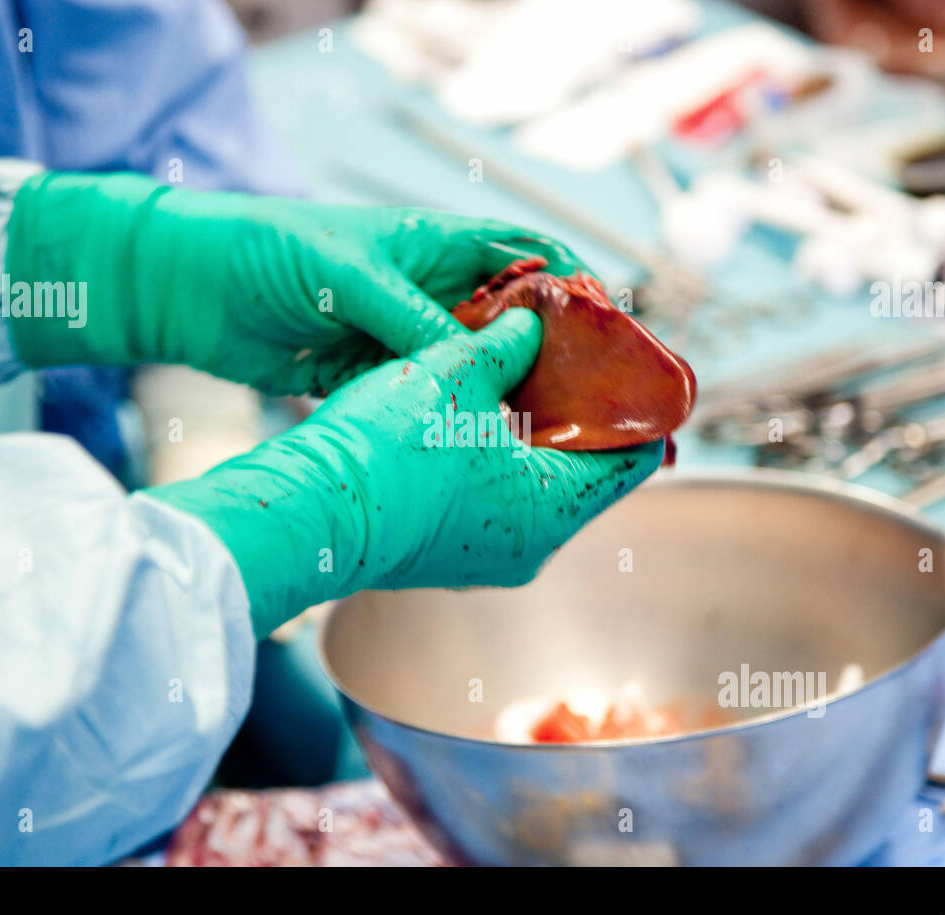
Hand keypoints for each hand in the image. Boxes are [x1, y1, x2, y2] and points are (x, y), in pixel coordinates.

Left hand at [5, 171, 590, 394]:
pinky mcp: (373, 377)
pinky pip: (430, 402)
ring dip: (507, 399)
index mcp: (440, 246)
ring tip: (543, 441)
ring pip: (476, 371)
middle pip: (514, 324)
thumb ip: (411, 319)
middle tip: (588, 406)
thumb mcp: (349, 277)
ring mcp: (404, 337)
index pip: (530, 257)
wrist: (191, 285)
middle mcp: (432, 291)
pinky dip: (456, 423)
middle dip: (553, 359)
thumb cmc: (270, 250)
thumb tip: (472, 367)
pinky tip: (479, 454)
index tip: (612, 330)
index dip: (576, 286)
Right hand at [141, 308, 661, 631]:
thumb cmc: (383, 450)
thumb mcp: (455, 373)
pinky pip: (494, 505)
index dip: (640, 410)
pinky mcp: (445, 557)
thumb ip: (506, 344)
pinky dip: (497, 464)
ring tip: (525, 379)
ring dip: (535, 438)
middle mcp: (529, 549)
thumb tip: (532, 324)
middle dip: (581, 415)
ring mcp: (485, 561)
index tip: (639, 373)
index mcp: (552, 509)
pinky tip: (476, 419)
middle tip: (575, 361)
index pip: (631, 461)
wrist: (305, 512)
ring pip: (534, 490)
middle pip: (583, 475)